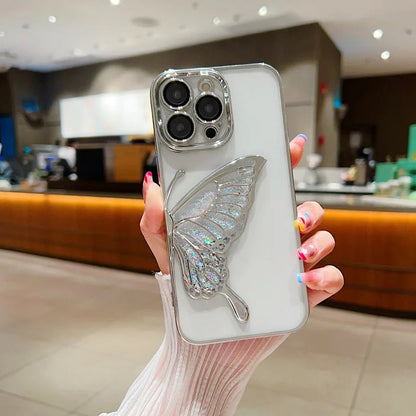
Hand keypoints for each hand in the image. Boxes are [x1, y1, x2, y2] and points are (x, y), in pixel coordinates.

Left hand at [140, 134, 342, 308]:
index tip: (291, 147)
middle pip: (304, 213)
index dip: (285, 166)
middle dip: (308, 208)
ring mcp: (286, 268)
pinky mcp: (299, 295)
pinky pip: (328, 279)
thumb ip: (159, 221)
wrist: (201, 342)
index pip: (271, 191)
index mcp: (247, 228)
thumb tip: (153, 186)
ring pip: (321, 240)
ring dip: (319, 240)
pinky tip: (304, 278)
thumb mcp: (170, 253)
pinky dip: (325, 275)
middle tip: (294, 218)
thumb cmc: (188, 296)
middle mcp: (271, 244)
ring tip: (298, 251)